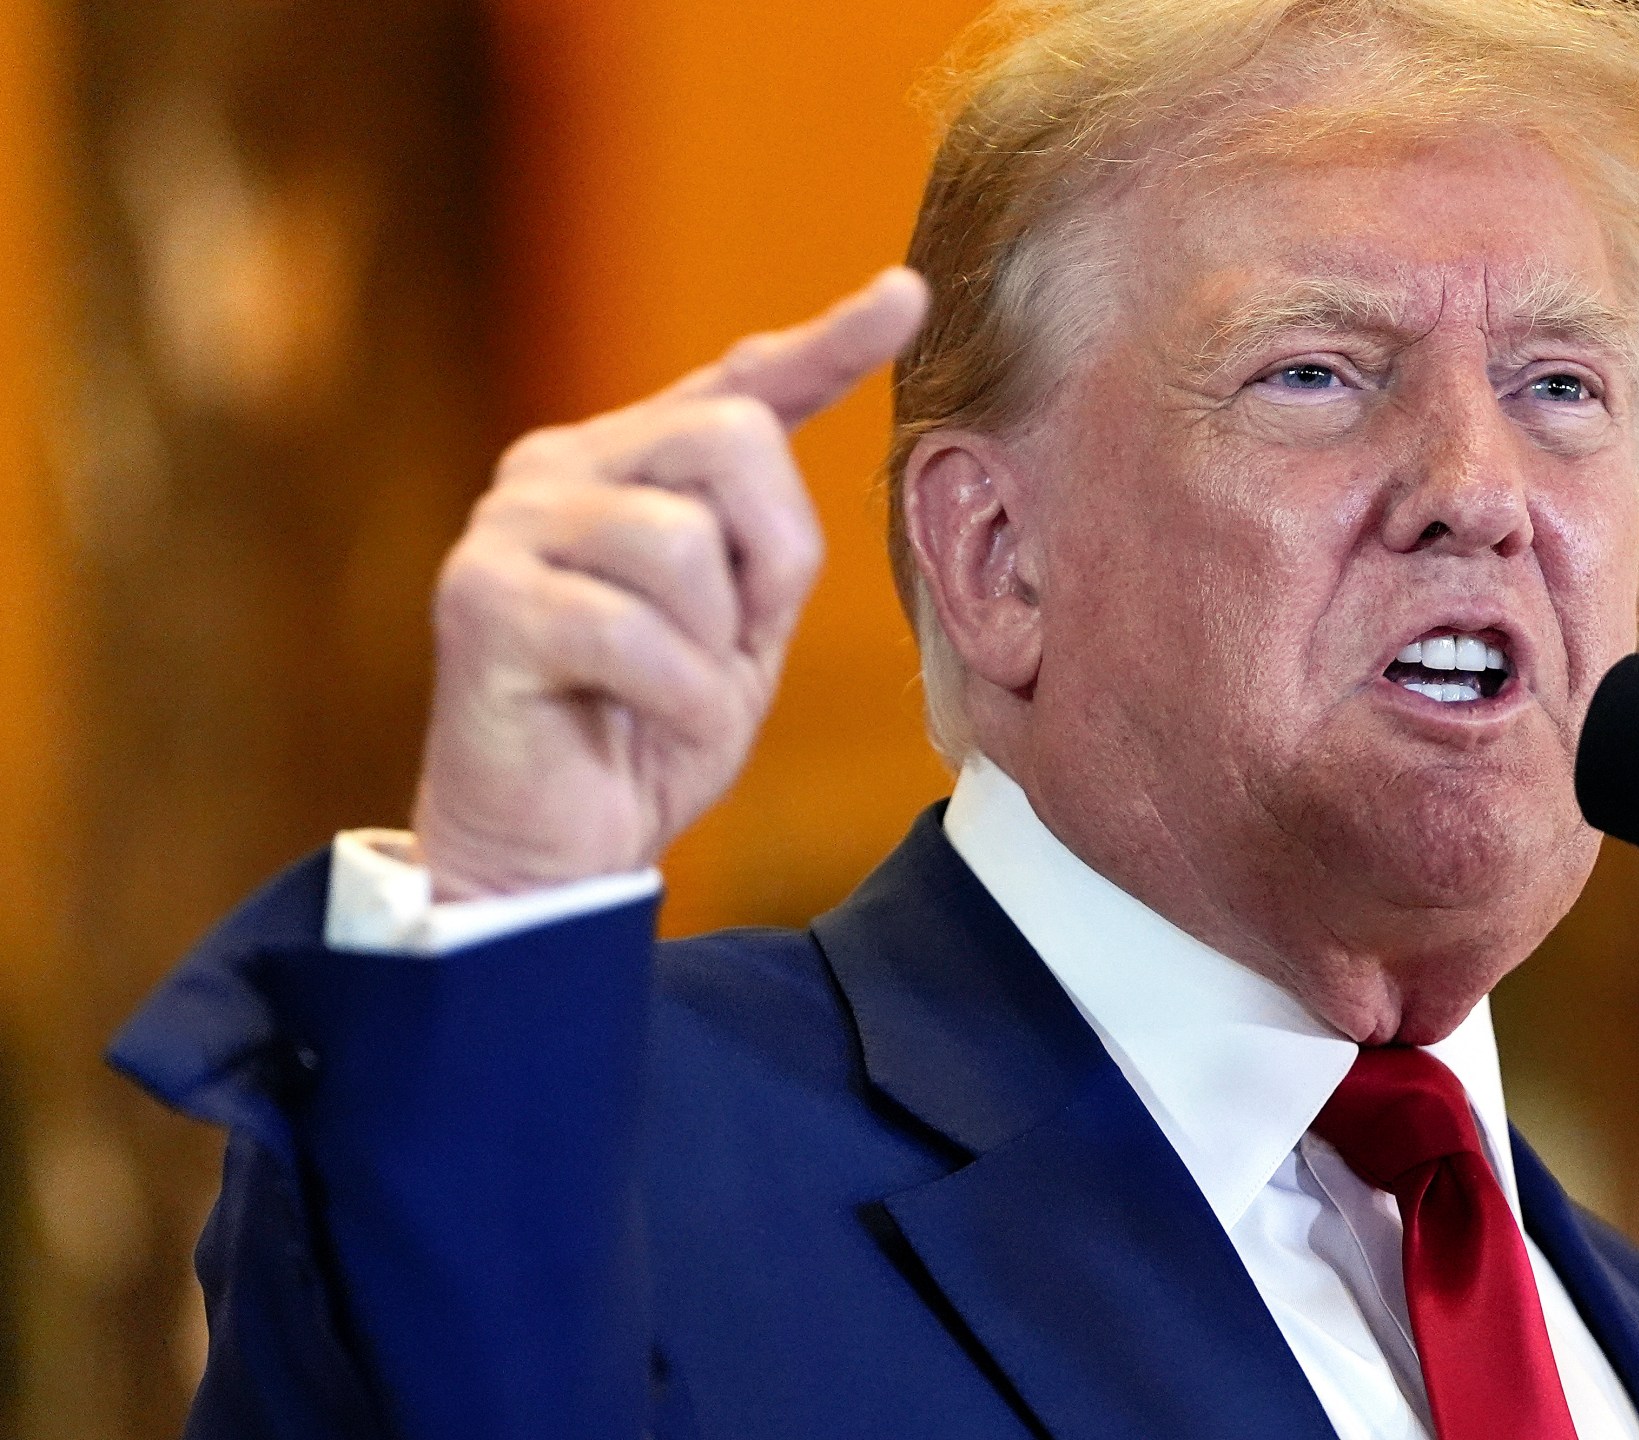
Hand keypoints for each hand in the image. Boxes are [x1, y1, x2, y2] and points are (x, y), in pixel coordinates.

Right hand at [409, 268, 930, 899]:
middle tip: (739, 643)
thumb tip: (790, 425)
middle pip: (734, 437)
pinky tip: (644, 724)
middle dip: (774, 555)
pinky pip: (632, 629)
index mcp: (631, 462)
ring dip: (711, 642)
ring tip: (670, 692)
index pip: (741, 382)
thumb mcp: (741, 627)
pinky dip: (673, 696)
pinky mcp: (480, 601)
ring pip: (682, 539)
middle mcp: (560, 467)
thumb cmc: (649, 733)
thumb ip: (767, 537)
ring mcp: (510, 526)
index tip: (907, 295)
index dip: (829, 340)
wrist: (555, 849)